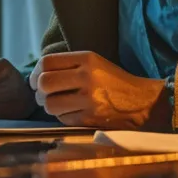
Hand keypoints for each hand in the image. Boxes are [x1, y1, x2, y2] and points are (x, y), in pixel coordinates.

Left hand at [29, 52, 170, 129]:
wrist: (142, 102)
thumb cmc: (113, 81)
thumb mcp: (94, 63)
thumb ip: (68, 65)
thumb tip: (37, 74)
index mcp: (86, 59)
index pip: (47, 62)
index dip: (35, 72)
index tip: (35, 80)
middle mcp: (86, 77)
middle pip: (44, 83)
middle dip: (38, 91)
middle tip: (42, 95)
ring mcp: (88, 99)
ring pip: (49, 104)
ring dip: (48, 106)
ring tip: (55, 104)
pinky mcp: (90, 118)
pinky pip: (62, 118)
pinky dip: (61, 117)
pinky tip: (70, 113)